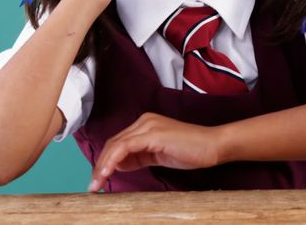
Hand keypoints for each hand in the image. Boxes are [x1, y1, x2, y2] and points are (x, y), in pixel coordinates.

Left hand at [87, 113, 224, 192]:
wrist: (213, 146)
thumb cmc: (191, 152)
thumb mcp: (159, 155)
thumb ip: (138, 157)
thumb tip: (118, 165)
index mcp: (145, 125)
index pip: (117, 143)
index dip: (105, 161)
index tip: (97, 180)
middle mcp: (143, 121)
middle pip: (113, 143)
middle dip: (100, 165)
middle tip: (92, 185)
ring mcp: (148, 125)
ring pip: (115, 145)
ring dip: (103, 165)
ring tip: (97, 183)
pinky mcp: (153, 134)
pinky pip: (125, 147)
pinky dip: (113, 161)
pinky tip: (108, 174)